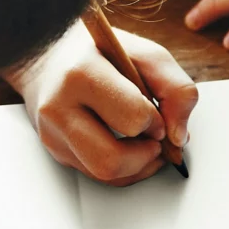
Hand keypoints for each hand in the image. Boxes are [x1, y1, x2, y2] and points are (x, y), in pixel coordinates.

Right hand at [4, 20, 198, 185]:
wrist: (50, 55)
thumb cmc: (101, 52)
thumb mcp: (144, 53)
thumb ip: (174, 88)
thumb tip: (178, 136)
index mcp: (81, 74)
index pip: (131, 117)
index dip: (155, 120)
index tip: (156, 112)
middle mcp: (59, 108)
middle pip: (111, 160)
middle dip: (145, 154)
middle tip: (154, 137)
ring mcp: (53, 134)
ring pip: (104, 175)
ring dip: (137, 166)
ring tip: (146, 144)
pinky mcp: (56, 151)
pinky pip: (98, 176)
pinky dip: (124, 169)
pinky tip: (130, 148)